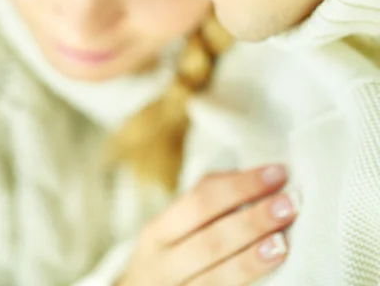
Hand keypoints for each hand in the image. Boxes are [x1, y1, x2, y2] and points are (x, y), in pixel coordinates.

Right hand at [120, 164, 295, 285]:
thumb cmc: (173, 253)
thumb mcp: (175, 227)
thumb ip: (208, 201)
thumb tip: (257, 176)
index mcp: (158, 232)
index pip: (200, 201)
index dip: (241, 185)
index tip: (277, 172)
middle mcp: (162, 266)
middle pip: (211, 240)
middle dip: (253, 220)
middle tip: (289, 203)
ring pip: (218, 278)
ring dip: (254, 258)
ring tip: (284, 241)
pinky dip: (249, 283)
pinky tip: (270, 269)